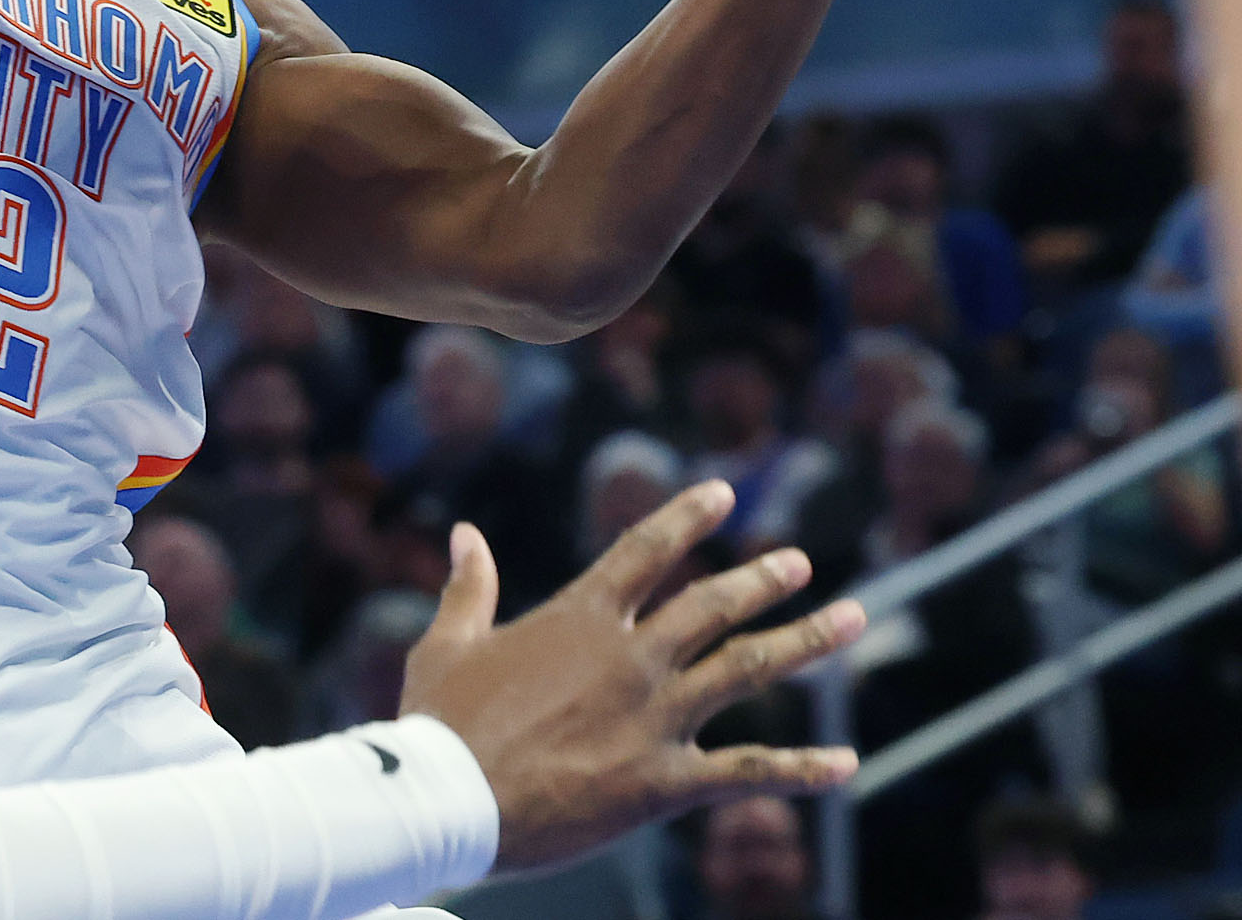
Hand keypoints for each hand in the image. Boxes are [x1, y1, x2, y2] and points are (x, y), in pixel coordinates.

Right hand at [399, 481, 863, 871]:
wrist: (450, 800)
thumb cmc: (440, 721)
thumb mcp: (449, 643)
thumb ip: (468, 586)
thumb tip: (465, 532)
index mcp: (579, 618)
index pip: (644, 551)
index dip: (686, 518)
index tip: (722, 493)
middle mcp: (630, 658)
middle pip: (712, 605)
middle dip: (762, 579)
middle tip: (799, 561)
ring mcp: (654, 717)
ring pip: (746, 668)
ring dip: (804, 642)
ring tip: (853, 619)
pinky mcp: (664, 780)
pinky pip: (747, 771)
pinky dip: (801, 769)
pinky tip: (845, 766)